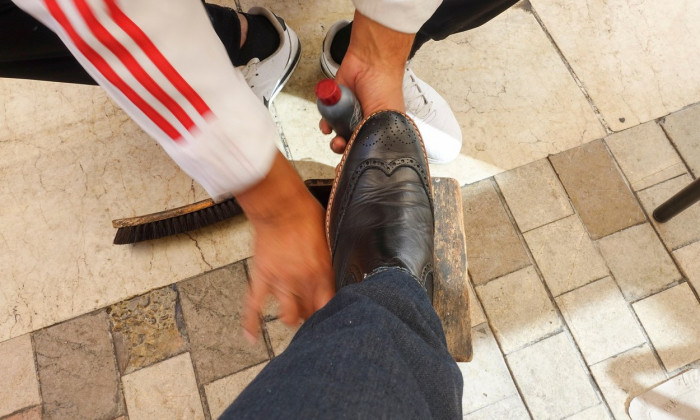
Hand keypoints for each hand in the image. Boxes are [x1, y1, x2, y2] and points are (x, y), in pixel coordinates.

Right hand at [236, 152, 333, 340]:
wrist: (281, 207)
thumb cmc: (307, 216)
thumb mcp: (331, 239)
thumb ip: (335, 260)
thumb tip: (346, 270)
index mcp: (322, 273)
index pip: (330, 306)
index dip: (333, 315)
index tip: (335, 316)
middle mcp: (302, 282)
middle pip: (311, 313)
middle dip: (314, 316)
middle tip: (314, 313)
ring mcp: (280, 282)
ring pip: (288, 316)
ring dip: (293, 319)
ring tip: (294, 317)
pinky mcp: (262, 278)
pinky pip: (254, 306)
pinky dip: (251, 323)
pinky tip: (252, 337)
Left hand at [319, 11, 414, 153]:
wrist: (370, 62)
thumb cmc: (385, 87)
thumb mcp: (385, 116)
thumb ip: (374, 135)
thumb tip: (362, 152)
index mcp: (380, 128)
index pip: (368, 148)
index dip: (359, 155)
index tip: (351, 161)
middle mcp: (366, 122)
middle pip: (352, 143)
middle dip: (345, 148)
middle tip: (342, 146)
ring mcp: (350, 113)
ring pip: (338, 133)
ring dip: (334, 139)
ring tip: (335, 139)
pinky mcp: (337, 104)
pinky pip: (327, 118)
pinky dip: (325, 122)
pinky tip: (327, 124)